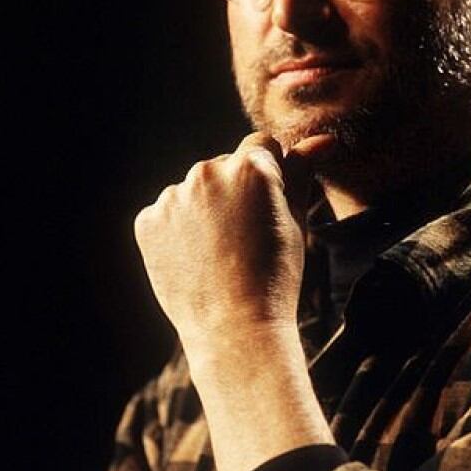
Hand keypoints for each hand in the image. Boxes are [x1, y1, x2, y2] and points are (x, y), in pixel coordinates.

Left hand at [133, 131, 314, 355]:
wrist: (235, 329)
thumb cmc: (275, 278)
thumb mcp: (296, 223)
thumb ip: (302, 174)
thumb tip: (322, 140)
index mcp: (251, 168)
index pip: (262, 146)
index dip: (270, 176)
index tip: (269, 208)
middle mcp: (207, 172)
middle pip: (225, 166)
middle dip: (236, 191)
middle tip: (246, 238)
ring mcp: (173, 197)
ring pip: (194, 190)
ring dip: (205, 210)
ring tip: (220, 254)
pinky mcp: (148, 221)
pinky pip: (166, 215)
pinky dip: (177, 232)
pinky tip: (195, 260)